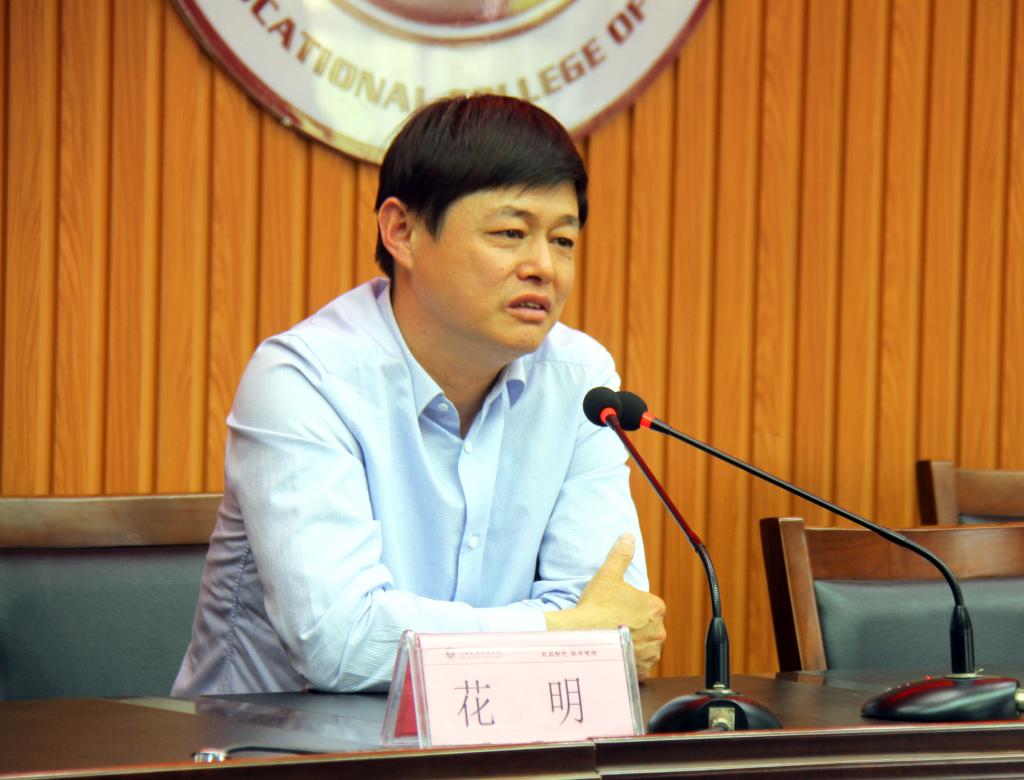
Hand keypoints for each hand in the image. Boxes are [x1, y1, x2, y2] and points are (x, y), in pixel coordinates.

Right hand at [545, 533, 666, 678]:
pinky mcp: (642, 669)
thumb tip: (628, 537)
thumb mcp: (608, 575)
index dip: (631, 606)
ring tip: (613, 638)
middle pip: (648, 625)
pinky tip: (616, 652)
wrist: (582, 636)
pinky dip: (631, 659)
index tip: (617, 608)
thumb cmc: (595, 606)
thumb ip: (621, 555)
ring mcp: (651, 652)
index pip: (648, 605)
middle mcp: (659, 631)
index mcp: (655, 607)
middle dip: (634, 625)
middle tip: (613, 623)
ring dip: (634, 642)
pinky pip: (640, 663)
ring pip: (645, 644)